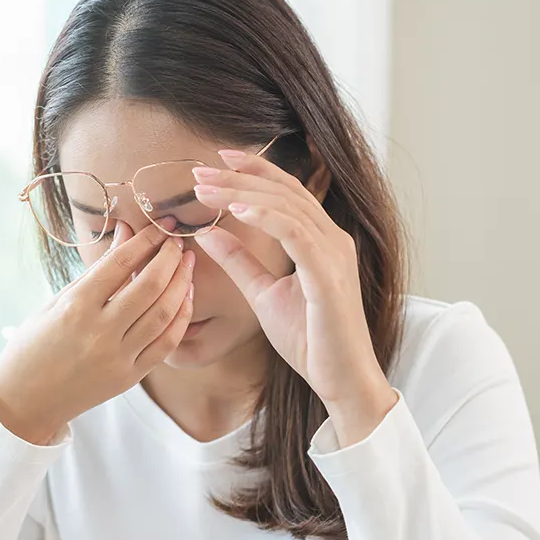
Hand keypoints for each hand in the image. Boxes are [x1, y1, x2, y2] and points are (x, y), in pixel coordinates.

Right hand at [0, 220, 195, 444]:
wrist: (25, 399)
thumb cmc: (34, 345)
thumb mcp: (57, 301)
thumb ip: (96, 270)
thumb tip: (127, 232)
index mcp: (75, 306)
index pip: (120, 263)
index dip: (146, 240)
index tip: (161, 225)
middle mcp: (98, 331)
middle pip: (148, 285)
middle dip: (170, 257)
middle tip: (178, 241)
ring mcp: (116, 357)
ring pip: (163, 313)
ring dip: (181, 283)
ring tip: (187, 264)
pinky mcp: (129, 377)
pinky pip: (166, 344)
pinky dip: (180, 318)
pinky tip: (185, 297)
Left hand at [191, 150, 396, 445]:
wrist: (340, 378)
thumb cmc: (309, 339)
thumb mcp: (262, 293)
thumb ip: (239, 261)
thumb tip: (207, 232)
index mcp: (320, 240)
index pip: (286, 193)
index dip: (254, 171)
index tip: (217, 161)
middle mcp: (332, 239)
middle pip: (283, 193)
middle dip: (238, 178)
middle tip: (199, 171)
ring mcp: (334, 254)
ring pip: (286, 207)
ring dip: (242, 193)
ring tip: (206, 188)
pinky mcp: (328, 275)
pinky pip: (296, 234)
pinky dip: (266, 218)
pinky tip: (236, 210)